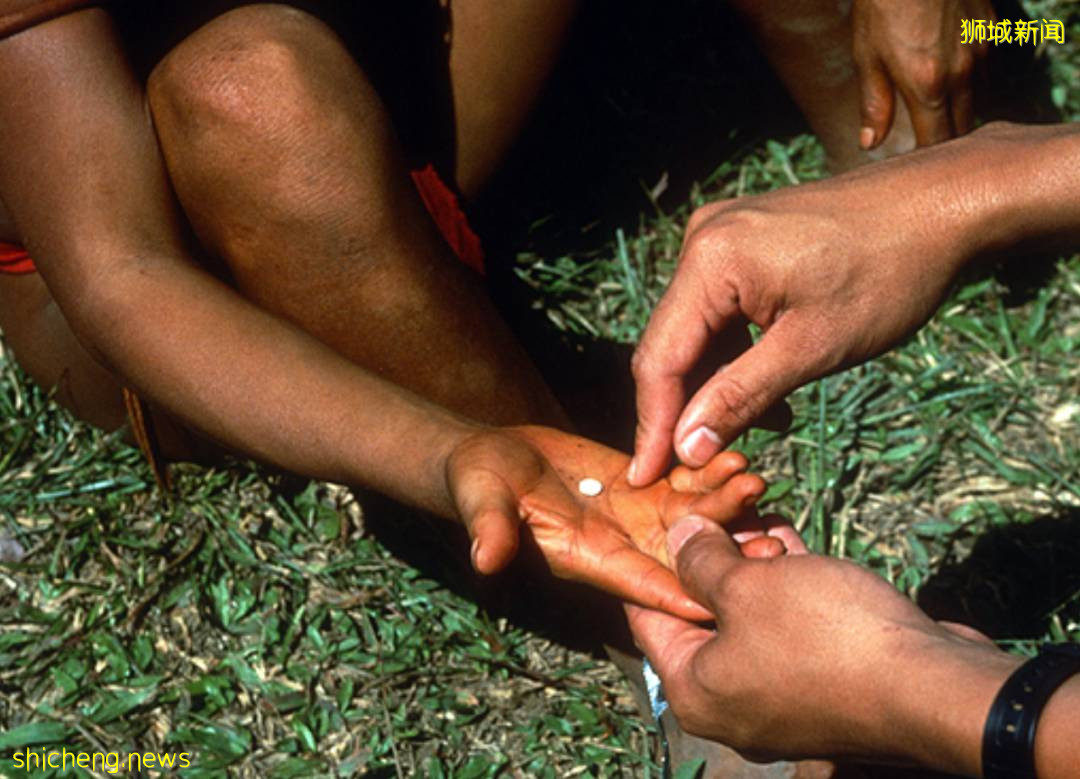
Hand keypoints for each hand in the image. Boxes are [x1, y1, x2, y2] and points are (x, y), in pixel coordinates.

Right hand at [445, 425, 779, 619]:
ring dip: (725, 505)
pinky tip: (739, 456)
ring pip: (691, 517)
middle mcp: (621, 544)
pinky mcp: (640, 483)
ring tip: (755, 481)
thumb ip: (489, 529)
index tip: (726, 598)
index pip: (642, 583)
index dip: (682, 592)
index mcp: (589, 559)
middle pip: (683, 554)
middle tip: (765, 535)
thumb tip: (484, 560)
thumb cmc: (477, 484)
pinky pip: (682, 483)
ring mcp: (634, 514)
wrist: (490, 458)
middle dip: (724, 549)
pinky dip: (710, 474)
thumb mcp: (481, 503)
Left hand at [626, 515, 1010, 765]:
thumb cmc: (823, 635)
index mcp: (696, 692)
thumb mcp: (747, 584)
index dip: (654, 561)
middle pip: (702, 617)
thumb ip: (701, 560)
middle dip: (712, 557)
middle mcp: (731, 706)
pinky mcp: (824, 688)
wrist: (932, 686)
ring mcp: (780, 701)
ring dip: (754, 564)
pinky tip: (791, 538)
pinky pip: (790, 630)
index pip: (649, 619)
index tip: (660, 517)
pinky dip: (788, 587)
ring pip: (750, 618)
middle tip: (716, 507)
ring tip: (753, 510)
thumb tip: (676, 536)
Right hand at [629, 137, 993, 483]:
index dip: (652, 426)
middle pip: (671, 344)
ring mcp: (720, 236)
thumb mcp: (812, 349)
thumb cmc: (889, 273)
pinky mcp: (742, 242)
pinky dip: (736, 355)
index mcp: (710, 260)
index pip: (660, 359)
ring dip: (715, 386)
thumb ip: (740, 398)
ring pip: (697, 332)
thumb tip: (685, 449)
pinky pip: (720, 311)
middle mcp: (701, 240)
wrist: (943, 204)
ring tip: (753, 433)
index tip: (646, 480)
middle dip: (682, 410)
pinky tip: (767, 392)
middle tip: (692, 471)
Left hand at [852, 0, 992, 148]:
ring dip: (959, 112)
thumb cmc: (882, 6)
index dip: (926, 160)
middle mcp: (962, 74)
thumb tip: (869, 145)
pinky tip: (949, 79)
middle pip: (962, 127)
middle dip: (944, 143)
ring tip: (935, 117)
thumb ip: (874, 105)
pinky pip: (985, 71)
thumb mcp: (867, 57)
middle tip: (923, 149)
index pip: (936, 143)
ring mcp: (981, 52)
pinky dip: (970, 83)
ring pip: (977, 100)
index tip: (914, 169)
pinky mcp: (991, 32)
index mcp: (928, 86)